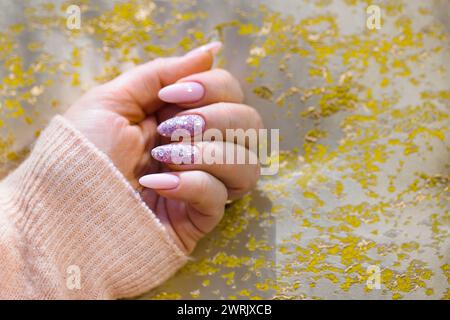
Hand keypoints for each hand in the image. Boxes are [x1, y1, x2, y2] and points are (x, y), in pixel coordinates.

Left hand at [64, 43, 262, 252]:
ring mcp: (202, 184)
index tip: (175, 95)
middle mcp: (199, 148)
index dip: (215, 88)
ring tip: (165, 157)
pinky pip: (220, 197)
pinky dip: (192, 184)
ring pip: (248, 164)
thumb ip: (162, 73)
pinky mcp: (198, 218)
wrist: (57, 216)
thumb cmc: (77, 156)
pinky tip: (156, 184)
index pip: (231, 94)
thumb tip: (213, 51)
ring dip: (209, 153)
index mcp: (181, 118)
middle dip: (217, 119)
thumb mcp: (111, 101)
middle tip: (172, 127)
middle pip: (251, 125)